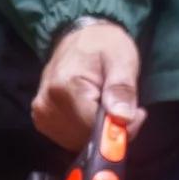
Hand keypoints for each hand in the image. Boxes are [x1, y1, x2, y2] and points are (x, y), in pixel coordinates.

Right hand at [32, 17, 142, 152]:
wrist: (78, 37)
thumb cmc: (103, 45)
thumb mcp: (122, 58)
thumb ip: (121, 88)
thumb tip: (122, 119)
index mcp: (65, 88)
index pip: (95, 129)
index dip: (120, 127)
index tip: (137, 113)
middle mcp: (47, 105)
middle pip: (86, 138)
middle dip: (111, 130)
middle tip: (126, 108)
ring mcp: (41, 115)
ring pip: (79, 142)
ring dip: (100, 132)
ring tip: (110, 106)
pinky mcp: (42, 120)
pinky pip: (70, 139)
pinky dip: (86, 132)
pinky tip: (94, 112)